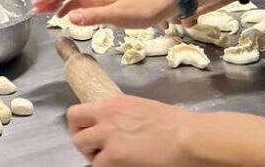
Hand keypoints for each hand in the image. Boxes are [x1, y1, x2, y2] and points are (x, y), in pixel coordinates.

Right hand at [33, 0, 176, 27]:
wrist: (159, 7)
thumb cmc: (139, 10)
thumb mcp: (116, 15)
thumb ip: (93, 16)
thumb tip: (69, 17)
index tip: (37, 5)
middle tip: (36, 11)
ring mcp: (98, 0)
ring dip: (57, 4)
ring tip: (47, 15)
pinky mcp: (104, 6)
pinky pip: (80, 5)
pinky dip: (69, 10)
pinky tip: (68, 18)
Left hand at [68, 96, 196, 166]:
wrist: (190, 137)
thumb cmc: (176, 124)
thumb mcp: (140, 108)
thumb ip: (121, 115)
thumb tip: (117, 125)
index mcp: (112, 103)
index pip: (78, 112)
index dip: (81, 126)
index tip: (90, 134)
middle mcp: (105, 117)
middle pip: (74, 130)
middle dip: (83, 141)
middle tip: (96, 151)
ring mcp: (107, 137)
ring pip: (82, 148)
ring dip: (93, 156)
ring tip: (109, 161)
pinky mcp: (114, 157)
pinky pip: (97, 165)